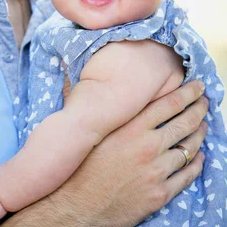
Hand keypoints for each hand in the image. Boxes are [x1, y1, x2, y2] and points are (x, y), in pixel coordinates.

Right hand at [3, 80, 207, 226]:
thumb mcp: (93, 131)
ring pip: (189, 148)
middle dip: (199, 109)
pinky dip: (196, 164)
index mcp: (131, 128)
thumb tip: (86, 80)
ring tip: (204, 126)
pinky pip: (187, 175)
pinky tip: (198, 157)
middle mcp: (147, 146)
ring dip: (200, 135)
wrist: (78, 205)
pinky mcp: (160, 193)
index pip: (169, 104)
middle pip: (184, 123)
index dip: (188, 93)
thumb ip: (103, 108)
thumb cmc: (81, 166)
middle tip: (205, 101)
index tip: (197, 86)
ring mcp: (156, 171)